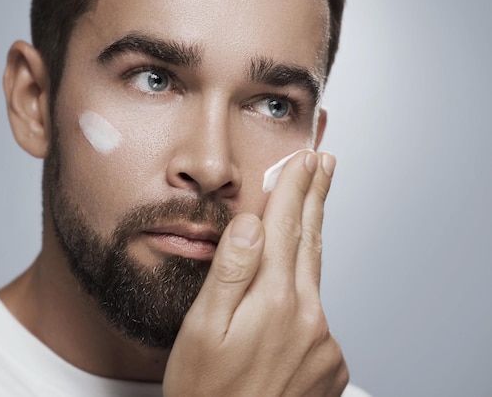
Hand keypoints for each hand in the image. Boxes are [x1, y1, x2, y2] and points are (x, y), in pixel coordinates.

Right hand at [163, 150, 347, 395]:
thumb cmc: (205, 391)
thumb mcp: (202, 329)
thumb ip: (229, 273)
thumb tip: (252, 223)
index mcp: (273, 301)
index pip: (285, 227)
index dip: (294, 188)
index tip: (304, 159)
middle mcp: (308, 317)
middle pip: (311, 242)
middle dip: (315, 199)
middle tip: (324, 165)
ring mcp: (323, 342)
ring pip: (315, 278)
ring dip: (311, 240)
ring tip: (310, 210)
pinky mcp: (330, 364)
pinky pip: (317, 316)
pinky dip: (305, 295)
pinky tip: (291, 296)